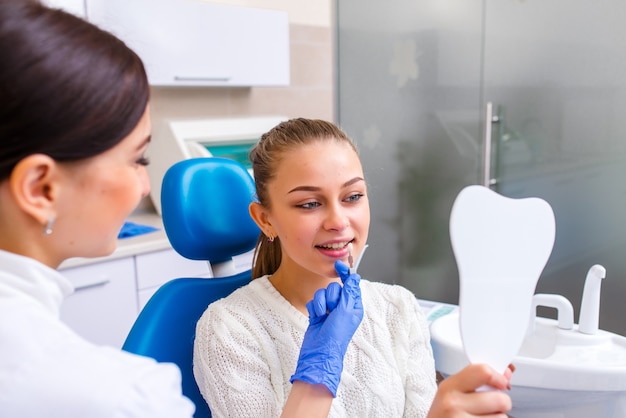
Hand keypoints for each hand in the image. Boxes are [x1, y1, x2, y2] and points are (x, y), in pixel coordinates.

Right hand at [290, 260, 363, 395]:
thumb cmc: (336, 334)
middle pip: (334, 288)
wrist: (319, 352)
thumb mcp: (346, 311)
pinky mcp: (318, 314)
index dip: (345, 274)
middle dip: (331, 296)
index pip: (350, 285)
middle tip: (332, 308)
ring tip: (323, 315)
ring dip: (321, 303)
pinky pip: (313, 301)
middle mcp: (342, 307)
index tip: (338, 265)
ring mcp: (329, 311)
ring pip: (322, 293)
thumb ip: (349, 292)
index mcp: (354, 306)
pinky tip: (315, 318)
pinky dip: (314, 308)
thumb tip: (354, 276)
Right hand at [427, 363, 513, 416]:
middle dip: (501, 405)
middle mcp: (453, 403)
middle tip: (490, 408)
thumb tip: (506, 373)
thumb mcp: (452, 394)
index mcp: (449, 386)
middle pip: (500, 399)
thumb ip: (478, 381)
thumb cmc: (444, 415)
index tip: (502, 383)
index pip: (483, 372)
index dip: (499, 378)